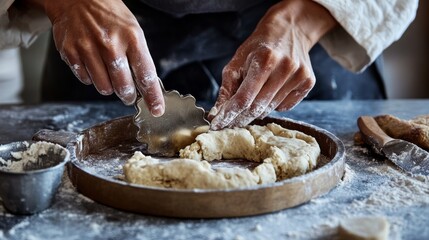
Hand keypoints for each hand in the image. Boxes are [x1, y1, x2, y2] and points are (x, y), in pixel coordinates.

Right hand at [44, 0, 163, 115]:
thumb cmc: (110, 16)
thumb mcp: (133, 31)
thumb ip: (139, 58)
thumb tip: (146, 87)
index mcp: (131, 38)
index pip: (146, 75)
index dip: (152, 96)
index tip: (156, 109)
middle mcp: (110, 44)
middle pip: (123, 87)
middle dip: (128, 95)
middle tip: (129, 95)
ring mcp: (88, 48)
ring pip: (104, 87)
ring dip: (109, 87)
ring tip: (108, 73)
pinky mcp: (70, 53)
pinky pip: (85, 80)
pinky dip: (91, 78)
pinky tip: (92, 63)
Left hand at [208, 0, 336, 129]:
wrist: (289, 30)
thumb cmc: (259, 47)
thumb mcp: (238, 61)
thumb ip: (227, 88)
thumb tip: (217, 114)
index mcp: (264, 60)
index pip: (244, 98)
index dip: (229, 114)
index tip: (217, 125)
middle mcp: (285, 68)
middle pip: (257, 107)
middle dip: (240, 117)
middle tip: (230, 123)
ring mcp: (299, 76)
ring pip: (271, 109)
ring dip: (256, 111)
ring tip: (249, 103)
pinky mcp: (308, 82)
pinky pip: (285, 106)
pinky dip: (273, 105)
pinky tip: (269, 92)